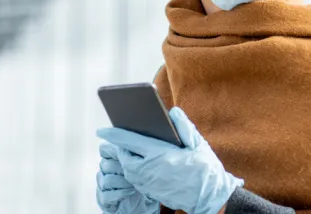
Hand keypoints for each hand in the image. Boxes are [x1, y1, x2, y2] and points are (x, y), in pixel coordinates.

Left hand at [97, 107, 242, 213]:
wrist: (209, 197)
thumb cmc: (205, 168)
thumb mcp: (197, 144)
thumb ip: (184, 126)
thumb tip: (173, 112)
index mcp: (161, 155)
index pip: (130, 141)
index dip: (114, 134)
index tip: (101, 130)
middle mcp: (151, 170)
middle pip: (125, 157)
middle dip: (121, 147)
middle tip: (122, 138)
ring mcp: (150, 183)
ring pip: (128, 170)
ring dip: (127, 159)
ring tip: (131, 149)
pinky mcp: (152, 192)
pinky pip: (135, 179)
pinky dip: (134, 169)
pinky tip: (141, 162)